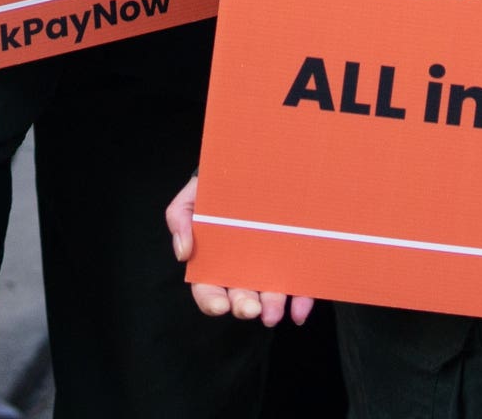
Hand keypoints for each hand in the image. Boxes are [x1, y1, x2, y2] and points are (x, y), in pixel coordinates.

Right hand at [168, 174, 313, 325]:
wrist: (251, 168)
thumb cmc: (218, 187)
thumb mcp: (192, 197)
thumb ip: (180, 220)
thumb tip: (183, 253)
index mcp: (215, 260)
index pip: (208, 288)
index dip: (211, 300)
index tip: (219, 306)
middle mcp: (243, 267)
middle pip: (240, 296)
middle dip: (244, 306)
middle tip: (251, 309)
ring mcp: (270, 265)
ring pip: (270, 294)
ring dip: (271, 306)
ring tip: (273, 311)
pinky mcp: (296, 260)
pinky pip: (301, 283)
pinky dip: (301, 300)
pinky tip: (300, 309)